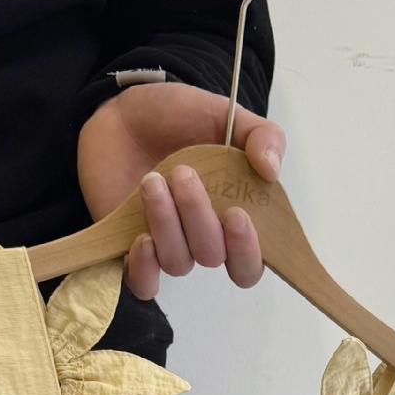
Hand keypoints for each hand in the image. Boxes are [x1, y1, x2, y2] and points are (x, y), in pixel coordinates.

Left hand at [76, 82, 286, 297]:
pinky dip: (144, 268)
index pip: (251, 261)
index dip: (248, 251)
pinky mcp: (132, 250)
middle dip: (201, 221)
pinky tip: (141, 239)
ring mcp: (168, 244)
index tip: (237, 215)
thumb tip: (272, 169)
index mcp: (234, 216)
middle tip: (184, 176)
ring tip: (152, 180)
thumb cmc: (176, 118)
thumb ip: (260, 136)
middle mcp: (203, 238)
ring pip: (178, 262)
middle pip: (213, 257)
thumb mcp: (225, 116)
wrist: (123, 112)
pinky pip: (143, 283)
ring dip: (167, 222)